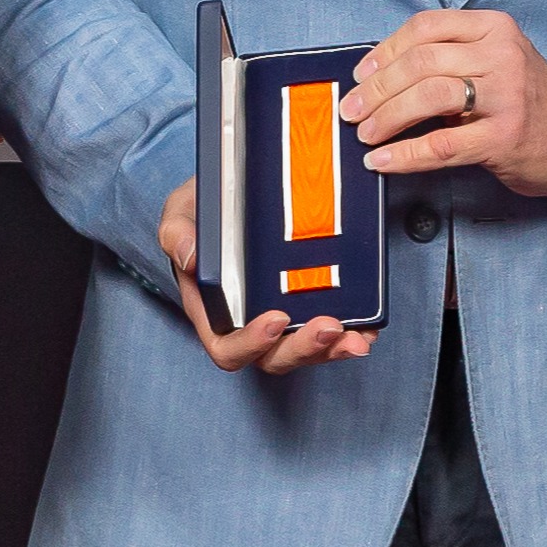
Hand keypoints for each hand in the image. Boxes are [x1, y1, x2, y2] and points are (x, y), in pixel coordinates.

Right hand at [159, 177, 375, 374]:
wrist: (232, 190)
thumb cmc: (202, 210)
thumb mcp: (181, 212)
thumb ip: (176, 233)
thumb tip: (190, 257)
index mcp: (213, 311)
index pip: (227, 347)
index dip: (251, 344)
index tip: (274, 319)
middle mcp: (248, 322)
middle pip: (273, 356)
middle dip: (303, 349)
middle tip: (331, 328)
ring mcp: (280, 314)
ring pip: (305, 348)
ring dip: (333, 349)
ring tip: (358, 338)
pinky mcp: (306, 301)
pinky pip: (328, 328)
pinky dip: (351, 329)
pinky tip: (369, 325)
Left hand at [342, 9, 546, 199]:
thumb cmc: (528, 99)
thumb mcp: (496, 61)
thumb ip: (451, 58)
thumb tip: (380, 74)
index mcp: (494, 28)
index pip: (426, 27)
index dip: (385, 50)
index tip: (361, 73)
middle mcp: (501, 55)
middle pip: (421, 62)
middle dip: (376, 88)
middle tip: (352, 109)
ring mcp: (506, 96)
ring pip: (428, 97)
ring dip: (386, 117)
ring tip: (365, 133)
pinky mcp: (505, 137)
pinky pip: (442, 144)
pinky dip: (404, 154)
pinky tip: (383, 160)